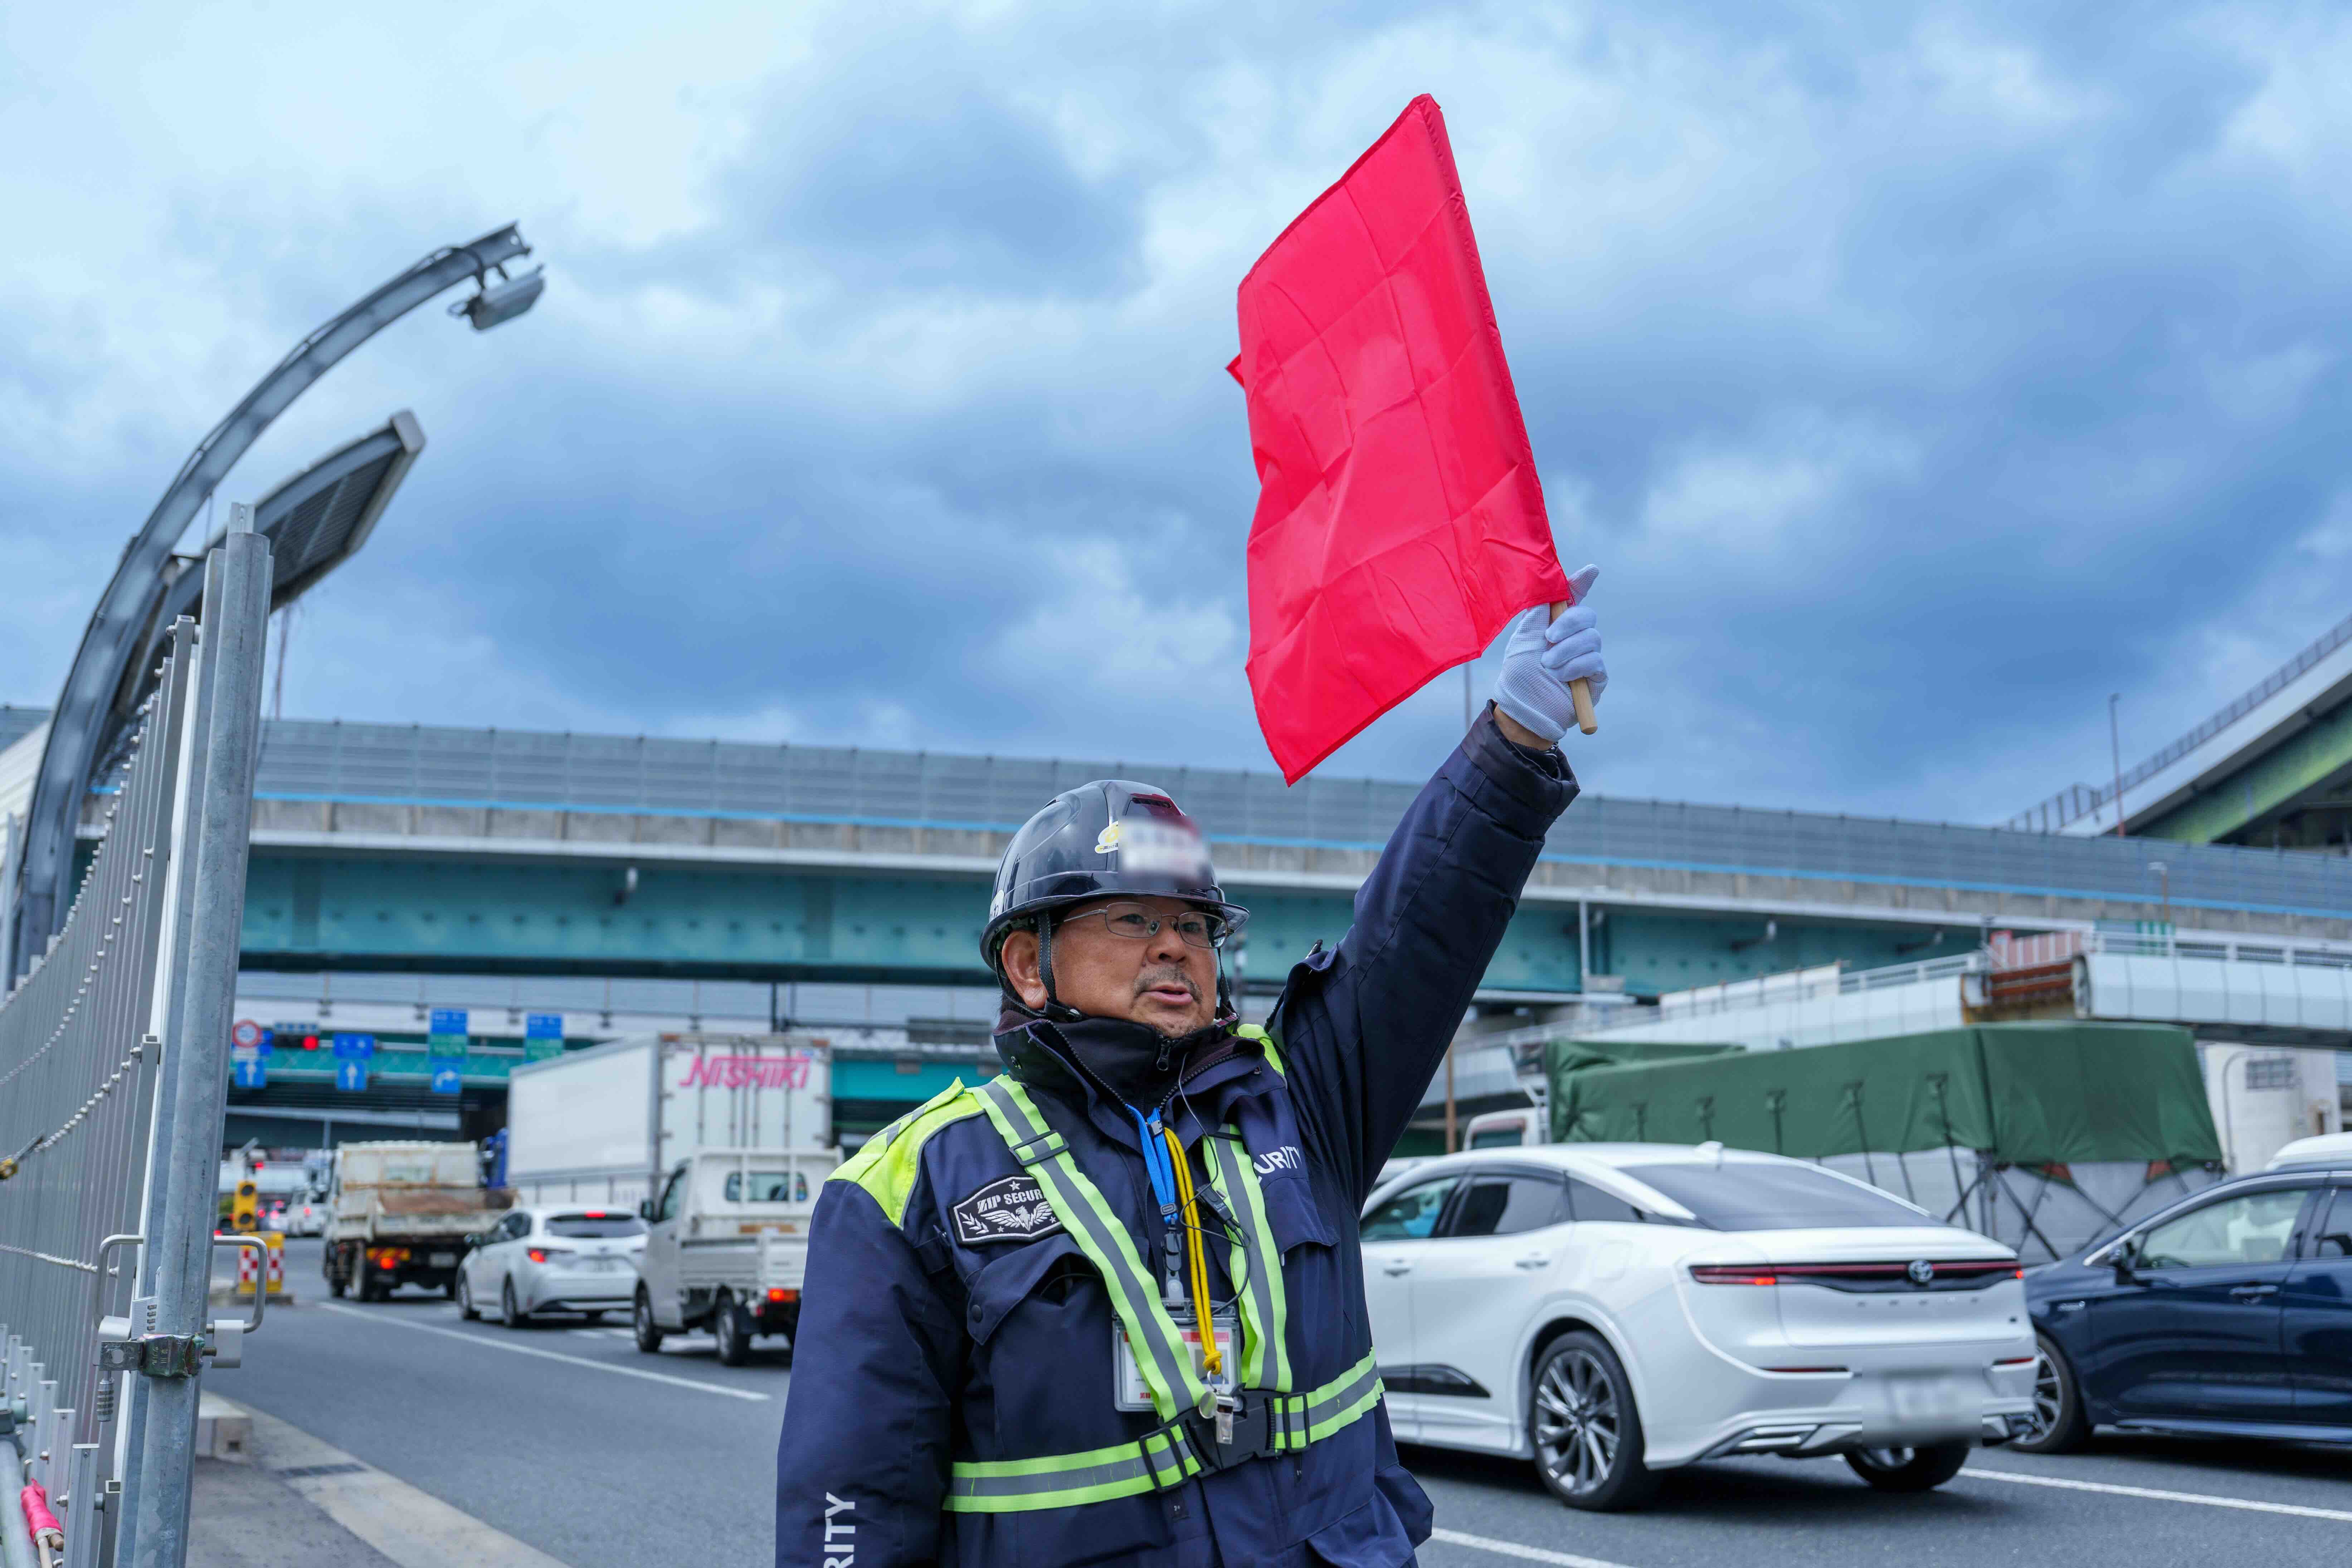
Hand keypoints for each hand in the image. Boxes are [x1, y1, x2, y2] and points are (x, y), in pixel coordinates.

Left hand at [1491, 565, 1604, 745]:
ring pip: (1592, 638)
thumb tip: (1551, 587)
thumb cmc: (1519, 675)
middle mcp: (1575, 638)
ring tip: (1548, 665)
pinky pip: (1595, 661)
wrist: (1522, 710)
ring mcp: (1587, 657)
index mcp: (1556, 625)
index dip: (1582, 584)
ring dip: (1567, 650)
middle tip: (1548, 638)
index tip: (1590, 571)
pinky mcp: (1596, 677)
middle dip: (1568, 623)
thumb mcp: (1524, 639)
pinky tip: (1562, 676)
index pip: (1574, 598)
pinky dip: (1576, 666)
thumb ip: (1538, 612)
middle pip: (1587, 616)